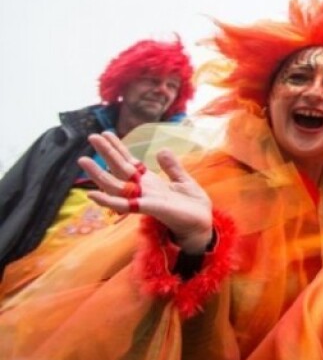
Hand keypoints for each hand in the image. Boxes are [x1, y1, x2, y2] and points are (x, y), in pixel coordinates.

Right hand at [81, 132, 213, 253]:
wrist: (201, 225)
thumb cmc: (191, 206)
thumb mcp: (182, 181)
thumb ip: (171, 167)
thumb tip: (161, 149)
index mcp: (150, 181)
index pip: (129, 162)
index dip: (118, 148)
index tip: (106, 133)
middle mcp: (142, 189)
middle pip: (119, 168)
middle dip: (106, 152)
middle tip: (91, 136)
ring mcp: (143, 199)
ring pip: (115, 185)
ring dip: (98, 174)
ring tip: (83, 160)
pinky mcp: (149, 208)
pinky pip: (125, 204)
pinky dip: (108, 201)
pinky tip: (93, 195)